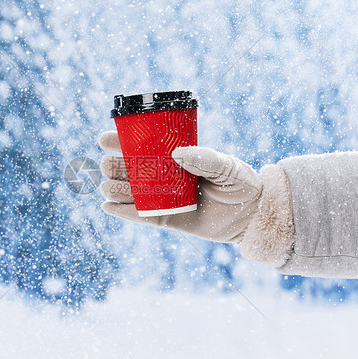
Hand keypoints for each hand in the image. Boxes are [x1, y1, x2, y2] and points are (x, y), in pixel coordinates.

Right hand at [98, 131, 262, 242]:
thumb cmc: (240, 184)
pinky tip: (108, 206)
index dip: (121, 142)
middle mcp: (164, 177)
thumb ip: (205, 158)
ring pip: (130, 192)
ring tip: (108, 187)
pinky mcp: (166, 219)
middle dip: (113, 166)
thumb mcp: (226, 166)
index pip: (143, 147)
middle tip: (107, 165)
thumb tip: (177, 153)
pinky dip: (123, 212)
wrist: (252, 216)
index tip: (105, 138)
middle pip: (129, 170)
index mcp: (174, 158)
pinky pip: (140, 216)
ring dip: (114, 188)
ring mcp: (163, 198)